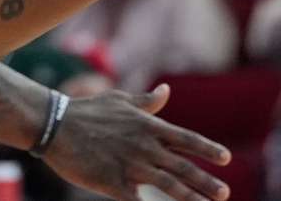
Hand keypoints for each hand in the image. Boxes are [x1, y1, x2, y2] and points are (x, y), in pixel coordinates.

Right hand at [44, 85, 230, 200]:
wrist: (54, 125)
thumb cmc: (86, 110)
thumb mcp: (119, 99)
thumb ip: (146, 100)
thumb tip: (166, 90)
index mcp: (147, 125)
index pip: (186, 138)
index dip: (208, 149)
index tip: (226, 159)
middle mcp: (144, 146)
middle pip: (183, 166)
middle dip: (206, 181)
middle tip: (224, 193)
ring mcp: (130, 165)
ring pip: (168, 185)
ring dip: (190, 197)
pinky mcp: (114, 183)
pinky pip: (138, 200)